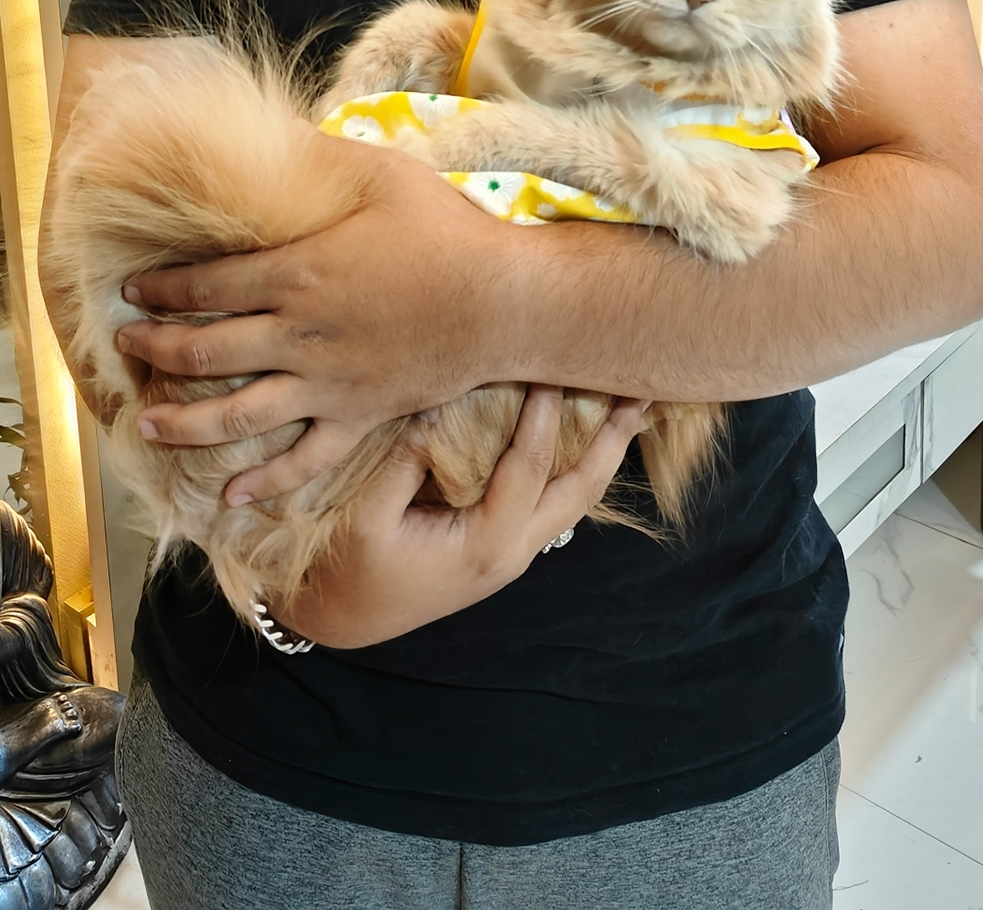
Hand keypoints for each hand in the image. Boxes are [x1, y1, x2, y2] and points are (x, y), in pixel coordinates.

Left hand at [115, 144, 530, 503]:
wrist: (503, 303)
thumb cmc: (445, 230)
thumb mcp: (381, 176)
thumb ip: (321, 158)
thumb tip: (273, 138)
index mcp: (298, 274)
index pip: (207, 285)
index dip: (161, 289)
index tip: (131, 290)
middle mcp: (299, 334)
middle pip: (205, 349)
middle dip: (155, 347)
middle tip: (125, 345)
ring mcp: (326, 383)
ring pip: (238, 413)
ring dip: (184, 421)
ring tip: (146, 424)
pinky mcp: (357, 416)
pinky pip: (304, 459)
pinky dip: (267, 480)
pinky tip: (233, 494)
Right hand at [276, 387, 647, 648]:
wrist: (341, 619)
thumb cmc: (349, 570)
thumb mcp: (367, 516)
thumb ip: (405, 461)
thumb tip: (438, 406)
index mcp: (485, 543)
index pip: (530, 466)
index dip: (544, 413)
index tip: (555, 363)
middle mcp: (512, 550)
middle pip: (580, 489)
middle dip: (612, 439)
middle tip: (641, 388)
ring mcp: (511, 551)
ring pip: (574, 498)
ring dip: (603, 452)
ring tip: (629, 406)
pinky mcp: (500, 544)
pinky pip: (551, 500)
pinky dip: (574, 464)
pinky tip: (581, 436)